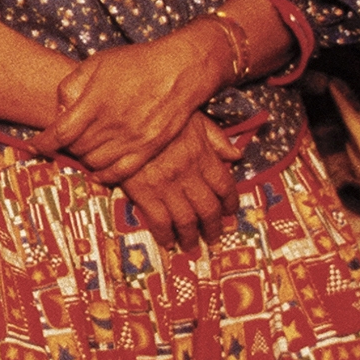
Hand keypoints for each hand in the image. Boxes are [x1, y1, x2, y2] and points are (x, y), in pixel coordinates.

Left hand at [26, 30, 230, 182]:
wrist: (180, 69)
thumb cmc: (136, 62)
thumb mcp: (97, 63)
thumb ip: (71, 86)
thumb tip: (60, 112)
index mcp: (95, 102)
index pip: (60, 133)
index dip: (43, 143)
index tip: (34, 146)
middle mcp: (112, 124)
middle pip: (77, 149)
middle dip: (65, 147)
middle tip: (64, 142)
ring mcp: (132, 139)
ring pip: (95, 163)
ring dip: (83, 159)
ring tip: (82, 151)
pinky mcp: (149, 149)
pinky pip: (121, 172)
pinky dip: (104, 176)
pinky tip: (97, 173)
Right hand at [119, 114, 240, 248]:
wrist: (123, 116)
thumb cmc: (158, 113)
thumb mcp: (193, 118)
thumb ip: (216, 138)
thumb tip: (236, 155)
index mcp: (203, 155)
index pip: (225, 186)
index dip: (230, 202)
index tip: (230, 212)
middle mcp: (189, 174)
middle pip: (208, 208)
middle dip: (213, 227)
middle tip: (214, 239)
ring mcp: (166, 186)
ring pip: (186, 219)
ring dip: (191, 236)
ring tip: (192, 246)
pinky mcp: (144, 192)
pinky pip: (159, 220)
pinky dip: (165, 235)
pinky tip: (168, 242)